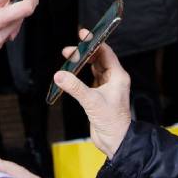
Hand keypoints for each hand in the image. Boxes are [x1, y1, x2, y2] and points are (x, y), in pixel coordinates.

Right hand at [54, 34, 131, 158]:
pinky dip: (79, 75)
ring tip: (68, 58)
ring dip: (81, 63)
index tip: (83, 35)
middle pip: (98, 58)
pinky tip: (70, 73)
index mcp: (118, 76)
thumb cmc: (112, 123)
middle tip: (69, 50)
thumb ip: (75, 87)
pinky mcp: (99, 95)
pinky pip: (88, 79)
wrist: (115, 142)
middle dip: (84, 52)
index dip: (94, 42)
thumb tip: (59, 75)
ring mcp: (106, 87)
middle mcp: (113, 79)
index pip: (106, 52)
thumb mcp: (92, 102)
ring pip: (93, 68)